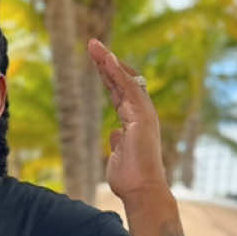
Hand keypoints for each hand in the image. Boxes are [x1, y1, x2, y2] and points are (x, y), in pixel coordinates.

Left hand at [88, 39, 168, 200]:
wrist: (142, 190)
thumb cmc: (130, 178)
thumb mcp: (118, 156)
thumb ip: (117, 143)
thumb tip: (114, 133)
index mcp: (134, 121)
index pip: (120, 92)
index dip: (108, 77)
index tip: (97, 62)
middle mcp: (141, 113)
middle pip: (122, 81)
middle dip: (107, 62)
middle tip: (92, 45)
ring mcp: (143, 113)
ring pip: (125, 79)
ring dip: (109, 61)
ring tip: (94, 46)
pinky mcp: (142, 116)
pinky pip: (129, 88)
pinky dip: (117, 73)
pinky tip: (107, 60)